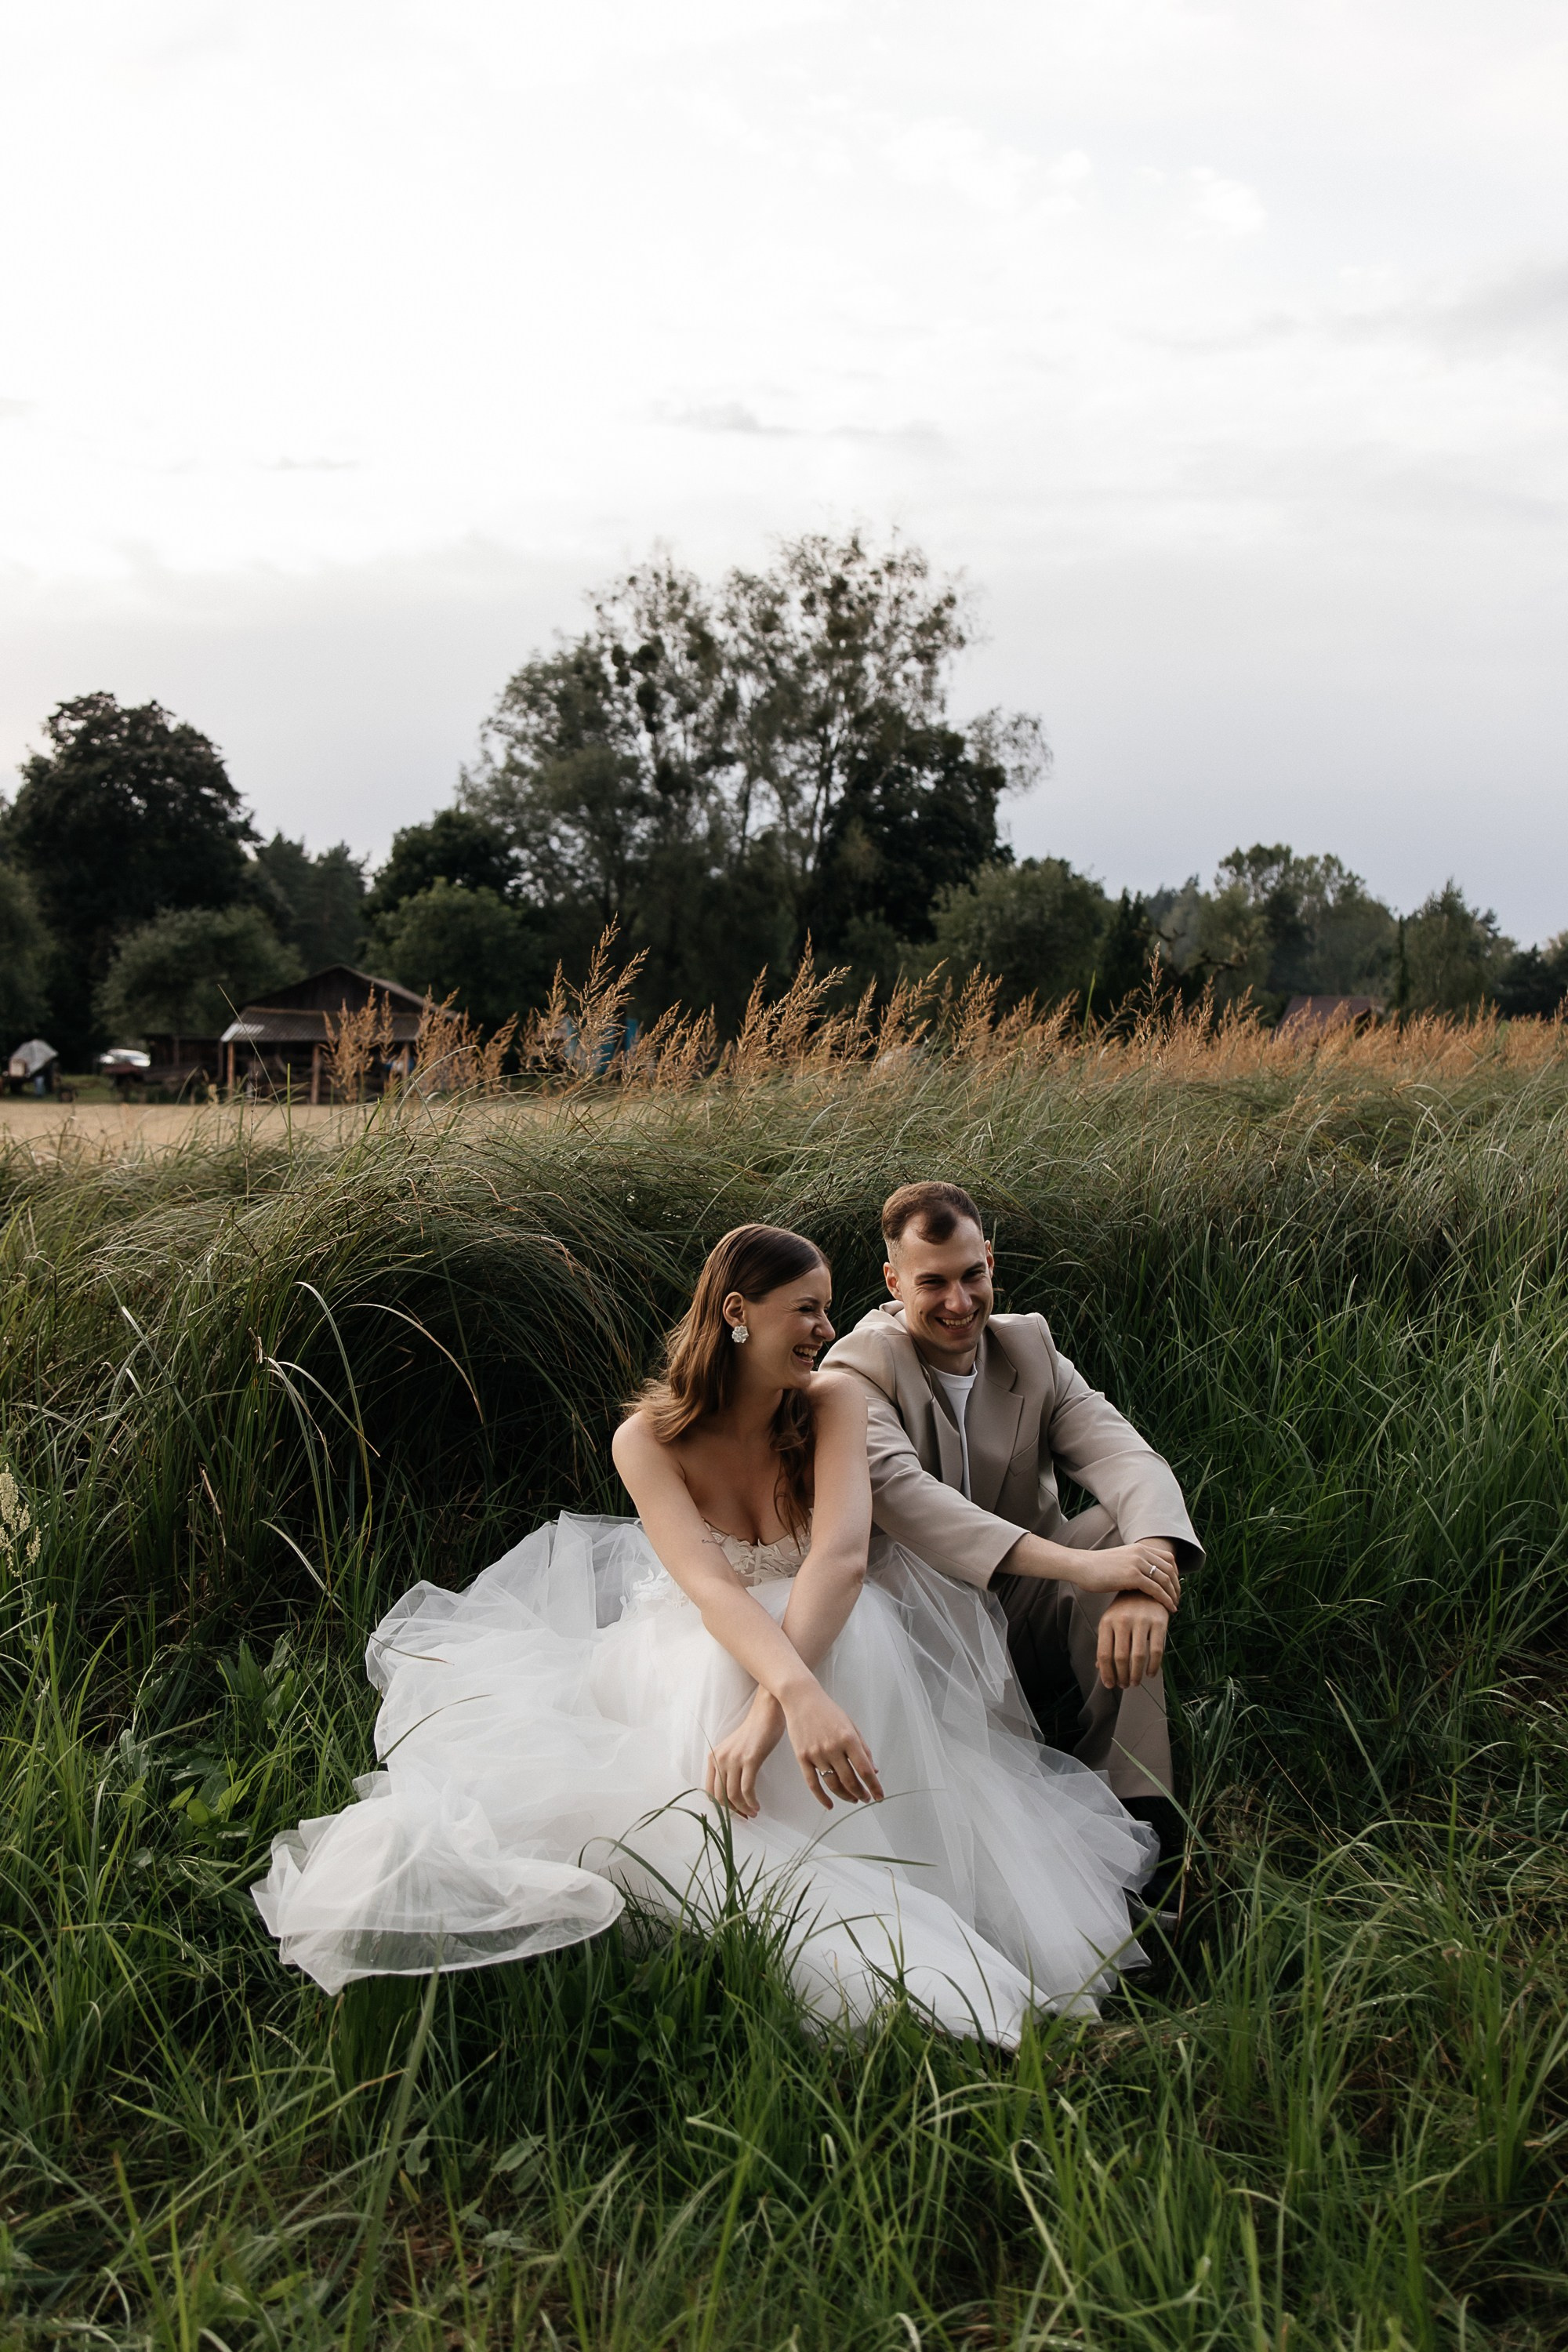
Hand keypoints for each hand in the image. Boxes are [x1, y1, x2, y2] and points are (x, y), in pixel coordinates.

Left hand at [705, 1690, 787, 1819]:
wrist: (767, 1712)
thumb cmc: (755, 1732)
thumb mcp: (734, 1749)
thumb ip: (729, 1767)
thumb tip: (733, 1793)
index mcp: (714, 1757)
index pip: (710, 1790)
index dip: (721, 1807)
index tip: (734, 1813)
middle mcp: (720, 1759)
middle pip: (719, 1796)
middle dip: (732, 1812)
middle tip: (745, 1817)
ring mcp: (734, 1759)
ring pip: (733, 1795)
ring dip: (743, 1809)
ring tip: (753, 1812)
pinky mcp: (750, 1759)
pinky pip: (746, 1789)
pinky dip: (751, 1802)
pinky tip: (757, 1805)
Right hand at [781, 1681, 883, 1810]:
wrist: (801, 1698)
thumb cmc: (828, 1711)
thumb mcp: (851, 1725)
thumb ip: (863, 1748)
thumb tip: (873, 1770)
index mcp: (848, 1738)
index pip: (864, 1769)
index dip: (874, 1786)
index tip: (879, 1796)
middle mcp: (833, 1748)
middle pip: (850, 1780)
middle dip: (861, 1793)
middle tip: (866, 1798)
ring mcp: (816, 1754)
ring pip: (833, 1784)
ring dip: (845, 1796)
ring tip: (853, 1799)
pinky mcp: (802, 1758)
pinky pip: (813, 1783)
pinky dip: (822, 1797)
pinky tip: (830, 1805)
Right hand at [1057, 1538, 1180, 1612]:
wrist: (1080, 1566)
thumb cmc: (1095, 1567)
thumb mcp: (1119, 1560)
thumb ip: (1133, 1565)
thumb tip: (1141, 1578)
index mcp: (1139, 1548)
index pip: (1168, 1558)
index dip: (1175, 1573)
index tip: (1174, 1587)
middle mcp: (1141, 1553)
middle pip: (1170, 1569)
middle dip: (1176, 1585)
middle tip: (1177, 1599)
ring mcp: (1137, 1563)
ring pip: (1165, 1579)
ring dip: (1173, 1594)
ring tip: (1174, 1606)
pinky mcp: (1132, 1576)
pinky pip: (1156, 1589)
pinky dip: (1165, 1599)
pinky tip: (1168, 1608)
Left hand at [1096, 1594, 1170, 1688]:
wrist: (1145, 1587)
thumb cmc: (1124, 1609)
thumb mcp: (1110, 1621)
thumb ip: (1106, 1643)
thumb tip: (1099, 1668)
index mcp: (1107, 1621)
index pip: (1104, 1653)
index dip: (1106, 1673)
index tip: (1110, 1685)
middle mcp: (1122, 1621)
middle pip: (1121, 1657)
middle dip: (1122, 1676)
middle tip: (1125, 1685)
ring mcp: (1141, 1621)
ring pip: (1138, 1656)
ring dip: (1137, 1674)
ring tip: (1135, 1682)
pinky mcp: (1159, 1622)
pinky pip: (1157, 1650)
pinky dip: (1153, 1666)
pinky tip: (1150, 1673)